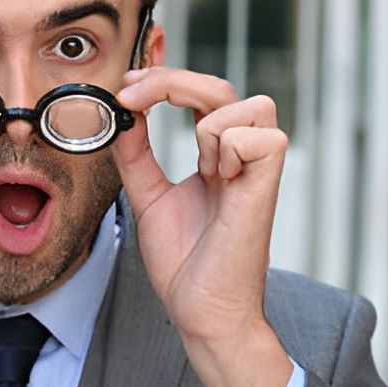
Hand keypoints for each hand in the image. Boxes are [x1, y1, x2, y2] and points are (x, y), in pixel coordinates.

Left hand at [112, 67, 292, 386]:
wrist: (199, 310)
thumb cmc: (183, 262)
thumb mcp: (147, 195)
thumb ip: (136, 154)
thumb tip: (120, 114)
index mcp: (215, 157)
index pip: (201, 95)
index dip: (167, 77)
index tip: (130, 77)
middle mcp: (239, 157)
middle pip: (220, 86)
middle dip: (171, 81)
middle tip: (131, 94)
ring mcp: (256, 169)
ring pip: (246, 103)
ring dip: (207, 127)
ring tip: (200, 170)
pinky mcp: (267, 185)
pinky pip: (258, 136)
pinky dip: (229, 148)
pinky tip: (221, 179)